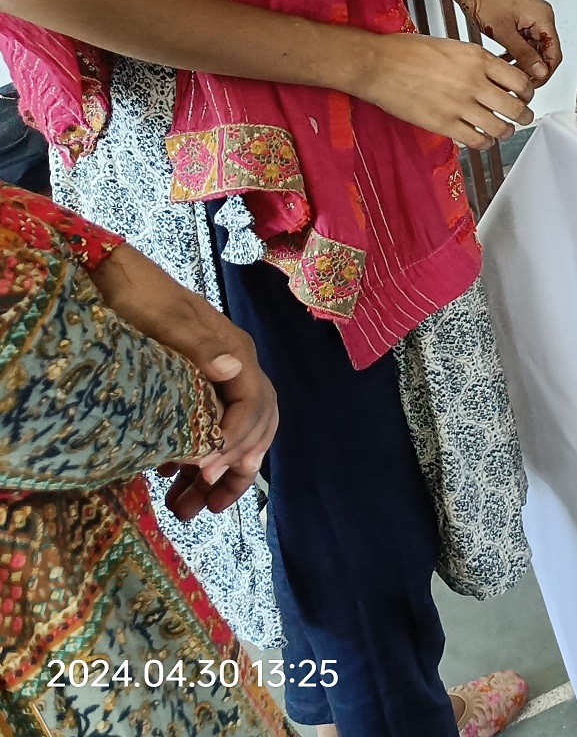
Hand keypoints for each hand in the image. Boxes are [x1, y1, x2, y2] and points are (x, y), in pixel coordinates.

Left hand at [88, 246, 276, 517]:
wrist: (112, 275)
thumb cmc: (137, 295)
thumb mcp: (164, 318)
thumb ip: (200, 345)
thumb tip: (232, 370)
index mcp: (234, 351)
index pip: (254, 402)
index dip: (235, 439)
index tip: (208, 469)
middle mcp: (233, 367)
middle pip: (255, 426)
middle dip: (235, 470)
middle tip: (205, 507)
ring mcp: (216, 378)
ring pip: (235, 434)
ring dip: (218, 474)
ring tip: (191, 510)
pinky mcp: (195, 386)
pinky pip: (210, 430)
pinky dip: (198, 459)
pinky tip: (174, 479)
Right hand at [357, 34, 534, 148]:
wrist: (377, 64)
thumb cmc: (408, 52)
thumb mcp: (453, 46)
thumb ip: (477, 62)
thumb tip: (495, 76)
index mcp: (478, 58)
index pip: (521, 80)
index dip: (528, 92)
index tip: (526, 95)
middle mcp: (473, 81)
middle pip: (516, 107)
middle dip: (524, 115)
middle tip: (524, 117)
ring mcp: (459, 104)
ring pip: (500, 127)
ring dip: (507, 131)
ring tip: (505, 130)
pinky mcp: (443, 123)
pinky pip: (476, 140)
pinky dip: (485, 142)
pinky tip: (483, 139)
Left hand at [432, 0, 561, 86]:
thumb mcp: (503, 32)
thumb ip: (524, 54)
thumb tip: (540, 72)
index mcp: (543, 17)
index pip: (554, 54)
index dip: (544, 73)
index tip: (530, 85)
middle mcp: (542, 16)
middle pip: (546, 51)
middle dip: (532, 68)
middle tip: (516, 81)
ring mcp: (532, 16)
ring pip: (535, 47)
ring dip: (523, 61)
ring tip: (508, 73)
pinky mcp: (522, 17)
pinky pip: (526, 40)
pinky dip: (518, 52)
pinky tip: (504, 59)